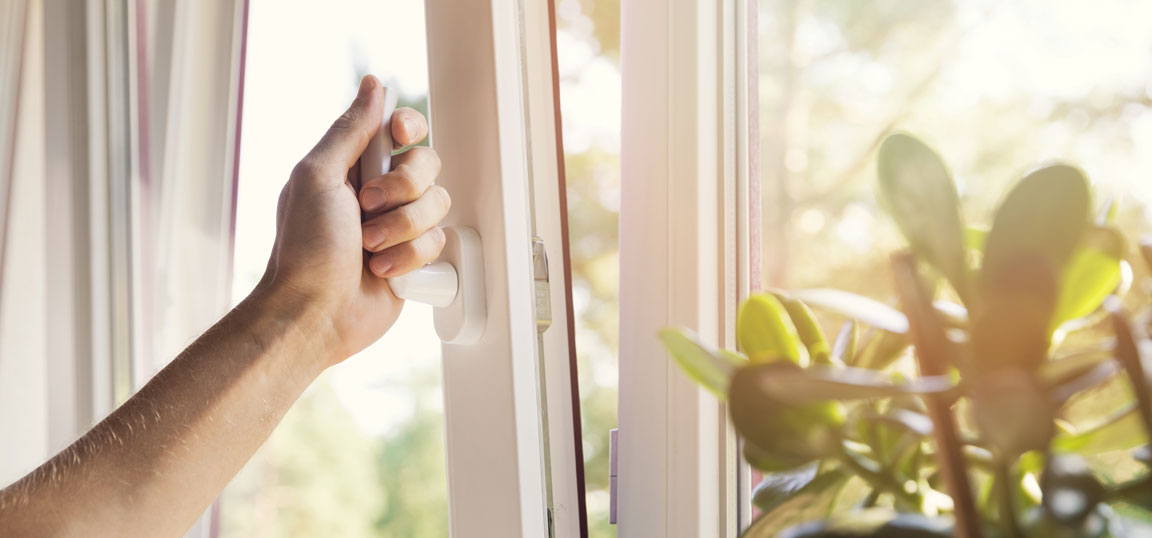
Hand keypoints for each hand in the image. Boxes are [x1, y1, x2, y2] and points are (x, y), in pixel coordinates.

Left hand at [260, 75, 448, 362]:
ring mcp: (399, 226)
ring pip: (438, 205)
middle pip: (427, 165)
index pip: (401, 129)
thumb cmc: (305, 249)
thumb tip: (373, 86)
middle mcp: (380, 192)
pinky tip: (382, 271)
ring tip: (369, 248)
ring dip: (403, 228)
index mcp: (353, 166)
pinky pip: (439, 243)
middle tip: (367, 208)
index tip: (399, 138)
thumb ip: (350, 130)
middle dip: (402, 189)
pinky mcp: (414, 259)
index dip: (409, 129)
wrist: (315, 313)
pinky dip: (409, 258)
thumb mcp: (317, 176)